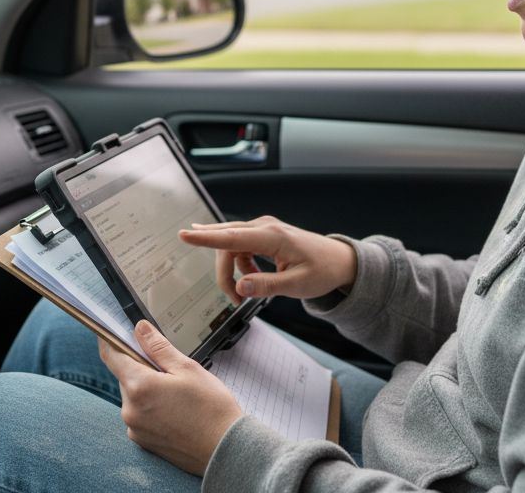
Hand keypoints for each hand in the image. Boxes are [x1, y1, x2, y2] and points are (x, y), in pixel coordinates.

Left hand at [98, 320, 242, 475]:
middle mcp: (130, 410)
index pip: (112, 356)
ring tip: (178, 395)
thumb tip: (139, 329)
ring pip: (134, 396)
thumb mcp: (187, 368)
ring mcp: (135, 428)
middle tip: (169, 370)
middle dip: (141, 368)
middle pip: (125, 377)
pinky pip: (140, 415)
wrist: (226, 449)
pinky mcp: (143, 441)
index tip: (114, 331)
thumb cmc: (211, 408)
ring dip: (147, 389)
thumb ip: (158, 347)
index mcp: (139, 386)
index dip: (110, 340)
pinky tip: (175, 411)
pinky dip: (151, 408)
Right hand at [179, 216, 356, 303]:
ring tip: (246, 290)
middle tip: (234, 298)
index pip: (232, 237)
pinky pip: (240, 248)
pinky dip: (241, 265)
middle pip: (226, 243)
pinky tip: (252, 276)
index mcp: (273, 236)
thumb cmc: (322, 270)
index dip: (206, 238)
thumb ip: (267, 286)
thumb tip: (240, 287)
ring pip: (231, 247)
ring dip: (232, 270)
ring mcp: (263, 228)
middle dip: (223, 271)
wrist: (339, 260)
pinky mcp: (263, 234)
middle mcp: (265, 227)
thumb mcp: (297, 285)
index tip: (185, 235)